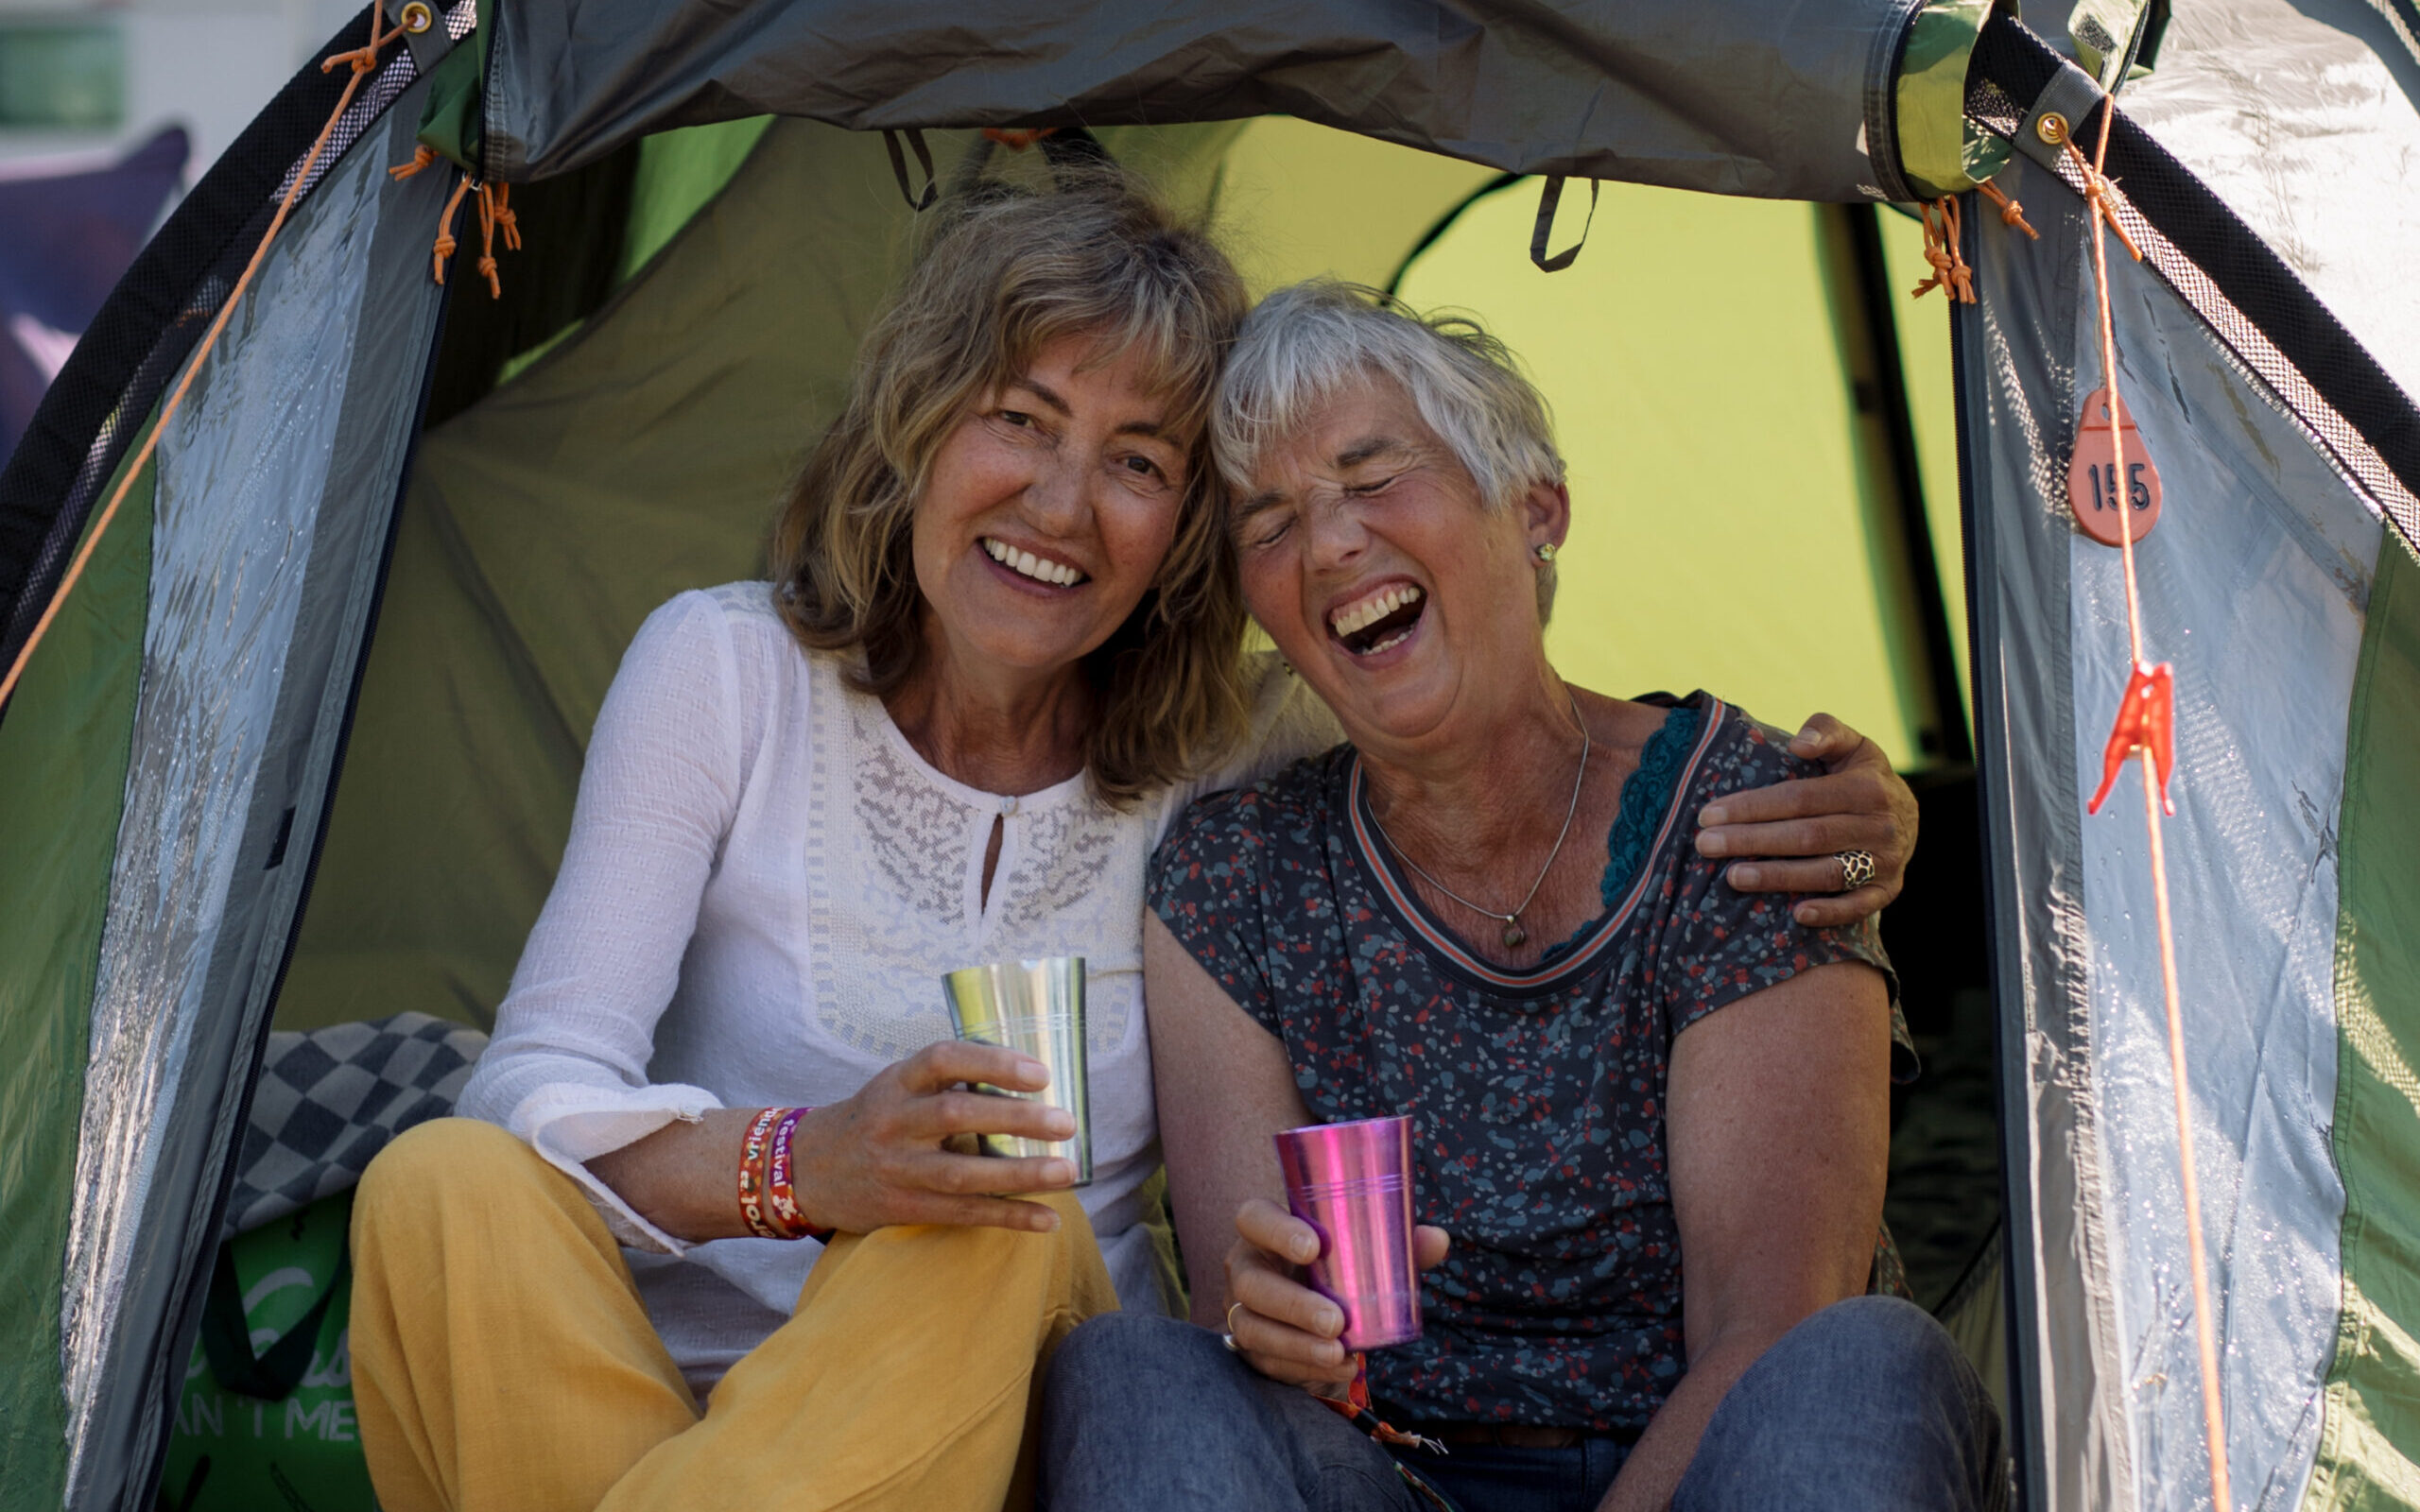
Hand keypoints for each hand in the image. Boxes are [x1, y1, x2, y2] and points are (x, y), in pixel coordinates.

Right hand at [790, 1041, 1078, 1234]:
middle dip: (1017, 1119)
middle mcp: (894, 1122)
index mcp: (897, 1082)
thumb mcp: (896, 1086)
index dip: (992, 1063)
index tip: (1040, 1072)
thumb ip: (947, 1081)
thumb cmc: (875, 1119)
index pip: (942, 1059)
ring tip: (1068, 1171)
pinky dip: (1010, 1217)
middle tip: (1067, 1122)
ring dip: (1021, 1175)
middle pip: (957, 1116)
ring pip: (963, 1174)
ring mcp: (897, 1168)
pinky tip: (1048, 1219)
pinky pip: (963, 1214)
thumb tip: (1029, 1076)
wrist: (810, 1169)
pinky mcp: (904, 1208)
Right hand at [1221, 1197, 1449, 1388]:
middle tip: (1335, 1320)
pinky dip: (1303, 1368)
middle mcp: (1246, 1267)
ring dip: (1296, 1344)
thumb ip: (1399, 1243)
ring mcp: (1241, 1309)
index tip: (1315, 1246)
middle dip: (1292, 1304)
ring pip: (1252, 1327)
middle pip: (1250, 1283)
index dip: (1276, 1231)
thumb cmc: (1339, 1266)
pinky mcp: (1250, 1347)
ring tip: (1337, 1353)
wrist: (1315, 1309)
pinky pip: (1267, 1361)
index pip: (1253, 1218)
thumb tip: (1438, 1240)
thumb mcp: (1366, 1250)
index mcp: (1266, 1230)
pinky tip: (1340, 1369)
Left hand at [1693, 712, 1916, 927]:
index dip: (1753, 807)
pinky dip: (1830, 912)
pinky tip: (1796, 915)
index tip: (1710, 814)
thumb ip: (1825, 731)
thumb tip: (1799, 744)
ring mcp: (1886, 861)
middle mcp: (1879, 825)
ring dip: (1778, 878)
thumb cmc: (1861, 775)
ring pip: (1827, 872)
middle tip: (1706, 844)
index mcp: (1866, 787)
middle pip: (1806, 836)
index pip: (1800, 799)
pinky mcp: (1889, 890)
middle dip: (1752, 841)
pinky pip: (1859, 906)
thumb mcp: (1851, 743)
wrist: (1908, 814)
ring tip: (1732, 877)